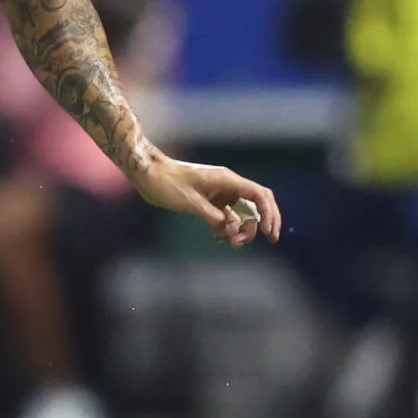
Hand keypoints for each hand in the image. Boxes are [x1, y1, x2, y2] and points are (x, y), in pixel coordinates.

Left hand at [132, 150, 281, 247]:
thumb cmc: (167, 183)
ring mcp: (220, 192)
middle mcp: (228, 185)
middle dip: (260, 224)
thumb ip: (214, 217)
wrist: (147, 174)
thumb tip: (231, 229)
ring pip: (242, 213)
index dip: (269, 215)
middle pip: (256, 205)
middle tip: (259, 241)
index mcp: (227, 180)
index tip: (269, 234)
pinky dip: (226, 228)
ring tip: (230, 243)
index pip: (259, 196)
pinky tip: (218, 238)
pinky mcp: (210, 200)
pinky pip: (227, 216)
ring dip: (240, 229)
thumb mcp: (191, 203)